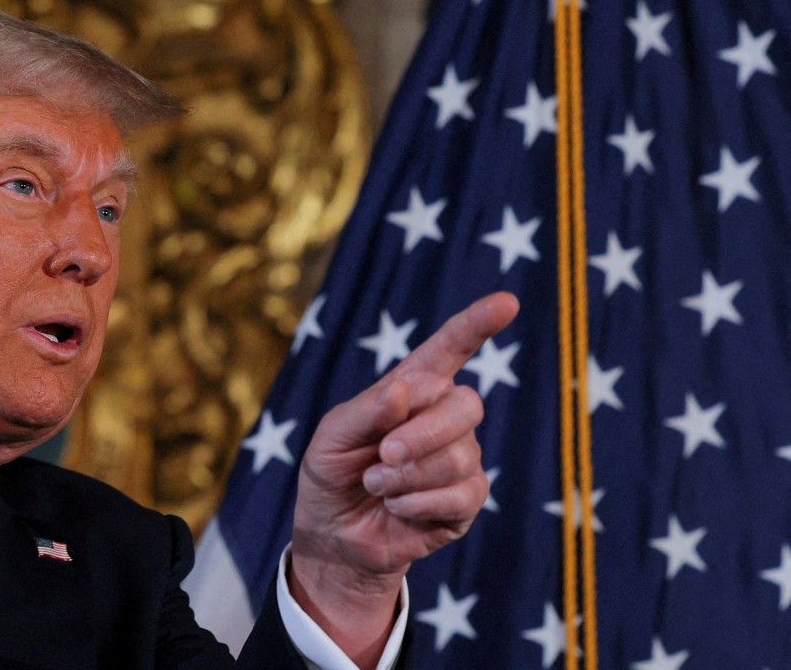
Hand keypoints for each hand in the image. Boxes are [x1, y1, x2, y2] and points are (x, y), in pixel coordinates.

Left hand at [288, 292, 518, 665]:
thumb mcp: (332, 436)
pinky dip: (418, 503)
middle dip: (422, 433)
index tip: (507, 302)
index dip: (478, 324)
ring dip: (408, 475)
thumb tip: (407, 389)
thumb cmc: (332, 474)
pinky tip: (398, 508)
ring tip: (377, 485)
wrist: (333, 536)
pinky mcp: (466, 500)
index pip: (451, 348)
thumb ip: (367, 410)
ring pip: (460, 455)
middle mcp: (443, 418)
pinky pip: (460, 494)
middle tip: (383, 455)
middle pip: (465, 405)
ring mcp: (461, 458)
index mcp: (412, 389)